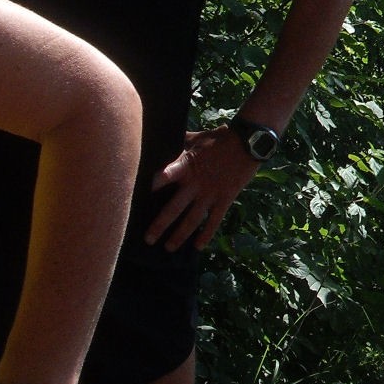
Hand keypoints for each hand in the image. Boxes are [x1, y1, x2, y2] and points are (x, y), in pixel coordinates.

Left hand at [144, 125, 259, 250]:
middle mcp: (195, 184)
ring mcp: (210, 194)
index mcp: (186, 166)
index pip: (163, 178)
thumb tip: (161, 136)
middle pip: (174, 209)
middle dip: (160, 225)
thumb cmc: (220, 139)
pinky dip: (206, 234)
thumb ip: (179, 142)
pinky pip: (214, 220)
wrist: (248, 142)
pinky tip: (198, 247)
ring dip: (179, 236)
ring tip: (168, 248)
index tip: (135, 200)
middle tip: (148, 239)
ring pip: (192, 220)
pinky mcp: (224, 199)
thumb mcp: (197, 138)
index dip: (151, 188)